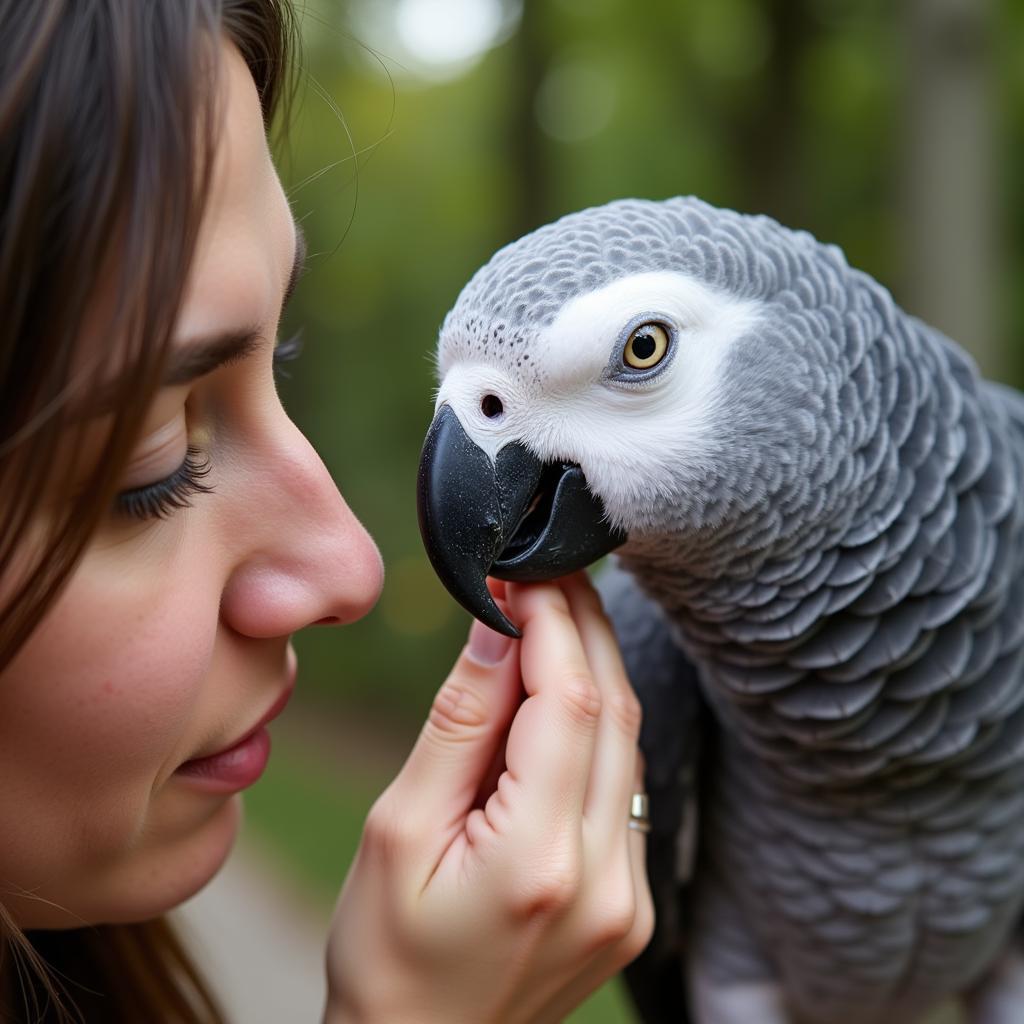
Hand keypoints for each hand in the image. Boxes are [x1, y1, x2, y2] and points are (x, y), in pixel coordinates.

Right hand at [324, 573, 652, 1023]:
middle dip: (583, 628)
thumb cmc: (385, 956)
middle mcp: (607, 880)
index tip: (525, 574)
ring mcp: (632, 896)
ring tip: (552, 618)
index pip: (567, 702)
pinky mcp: (634, 902)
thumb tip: (498, 629)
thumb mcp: (397, 829)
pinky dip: (598, 727)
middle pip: (614, 713)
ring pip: (629, 744)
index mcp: (537, 861)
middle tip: (548, 576)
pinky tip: (563, 695)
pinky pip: (626, 787)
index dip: (552, 622)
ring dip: (595, 671)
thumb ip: (458, 724)